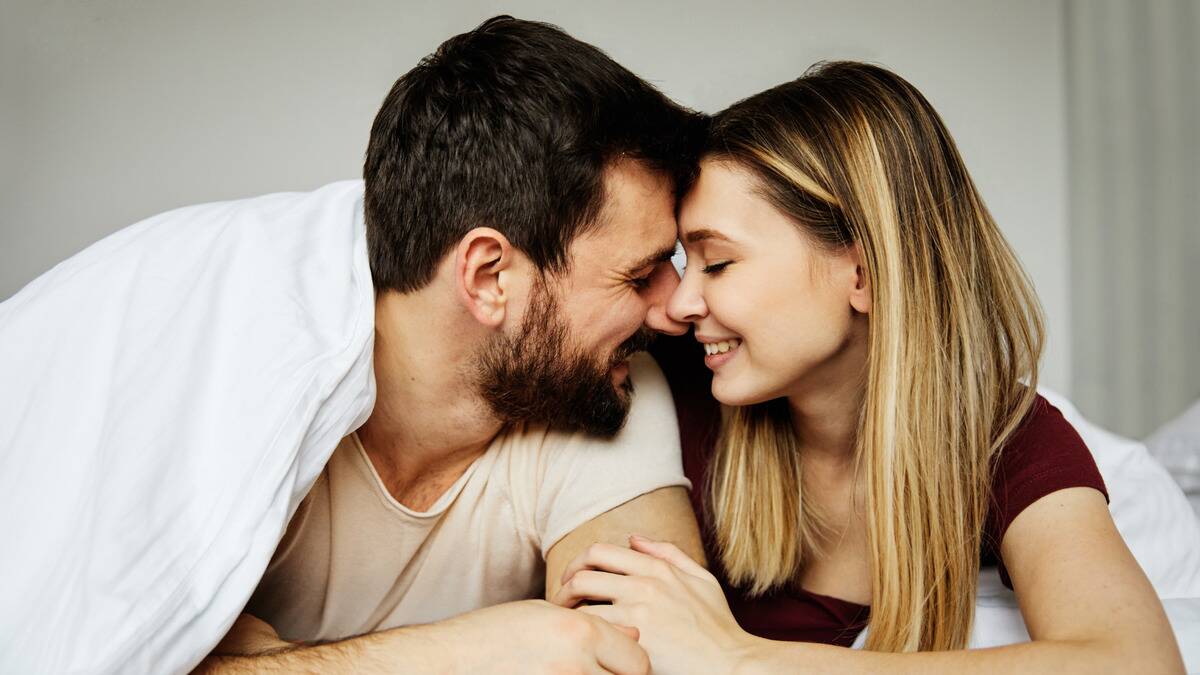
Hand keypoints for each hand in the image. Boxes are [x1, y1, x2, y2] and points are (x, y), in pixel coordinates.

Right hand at [435, 599, 649, 673]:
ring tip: (582, 673)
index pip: (638, 658)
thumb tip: (634, 637)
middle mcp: (578, 661)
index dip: (634, 665)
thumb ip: (594, 626)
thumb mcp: (546, 615)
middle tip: (609, 672)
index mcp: (582, 631)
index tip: (626, 667)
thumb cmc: (496, 633)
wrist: (452, 659)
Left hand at [551, 536, 758, 673]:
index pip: (600, 552)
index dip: (578, 563)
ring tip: (563, 625)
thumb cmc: (718, 627)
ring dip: (566, 612)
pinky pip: (593, 629)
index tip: (571, 578)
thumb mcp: (701, 580)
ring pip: (582, 601)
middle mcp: (645, 583)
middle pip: (583, 572)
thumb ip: (669, 554)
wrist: (732, 664)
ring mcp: (638, 610)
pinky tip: (582, 642)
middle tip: (558, 601)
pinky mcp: (634, 637)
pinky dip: (582, 633)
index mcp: (658, 567)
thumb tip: (634, 538)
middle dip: (563, 586)